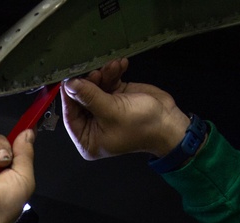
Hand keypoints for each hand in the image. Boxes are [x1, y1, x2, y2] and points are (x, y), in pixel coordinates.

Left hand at [61, 58, 189, 159]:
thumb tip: (69, 84)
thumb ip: (89, 97)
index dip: (70, 96)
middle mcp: (92, 125)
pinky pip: (107, 82)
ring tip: (113, 67)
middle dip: (89, 83)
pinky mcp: (115, 96)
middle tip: (96, 72)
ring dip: (103, 74)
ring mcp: (103, 109)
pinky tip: (121, 65)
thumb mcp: (112, 111)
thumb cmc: (141, 125)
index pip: (70, 115)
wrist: (169, 123)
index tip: (70, 78)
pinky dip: (112, 73)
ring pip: (94, 87)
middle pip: (81, 99)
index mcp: (87, 139)